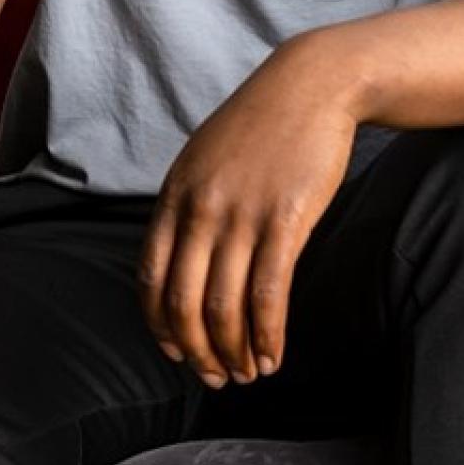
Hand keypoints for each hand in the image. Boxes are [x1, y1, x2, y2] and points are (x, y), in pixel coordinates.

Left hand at [139, 37, 359, 387]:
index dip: (159, 323)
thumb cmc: (261, 126)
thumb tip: (182, 258)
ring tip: (247, 374)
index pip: (151, 276)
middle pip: (183, 301)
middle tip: (214, 379)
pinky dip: (267, 335)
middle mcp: (199, 209)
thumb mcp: (205, 160)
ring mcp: (241, 215)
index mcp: (174, 196)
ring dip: (233, 351)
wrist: (312, 85)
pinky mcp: (285, 221)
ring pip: (224, 305)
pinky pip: (268, 294)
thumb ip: (189, 206)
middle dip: (196, 351)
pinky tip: (274, 356)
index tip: (175, 351)